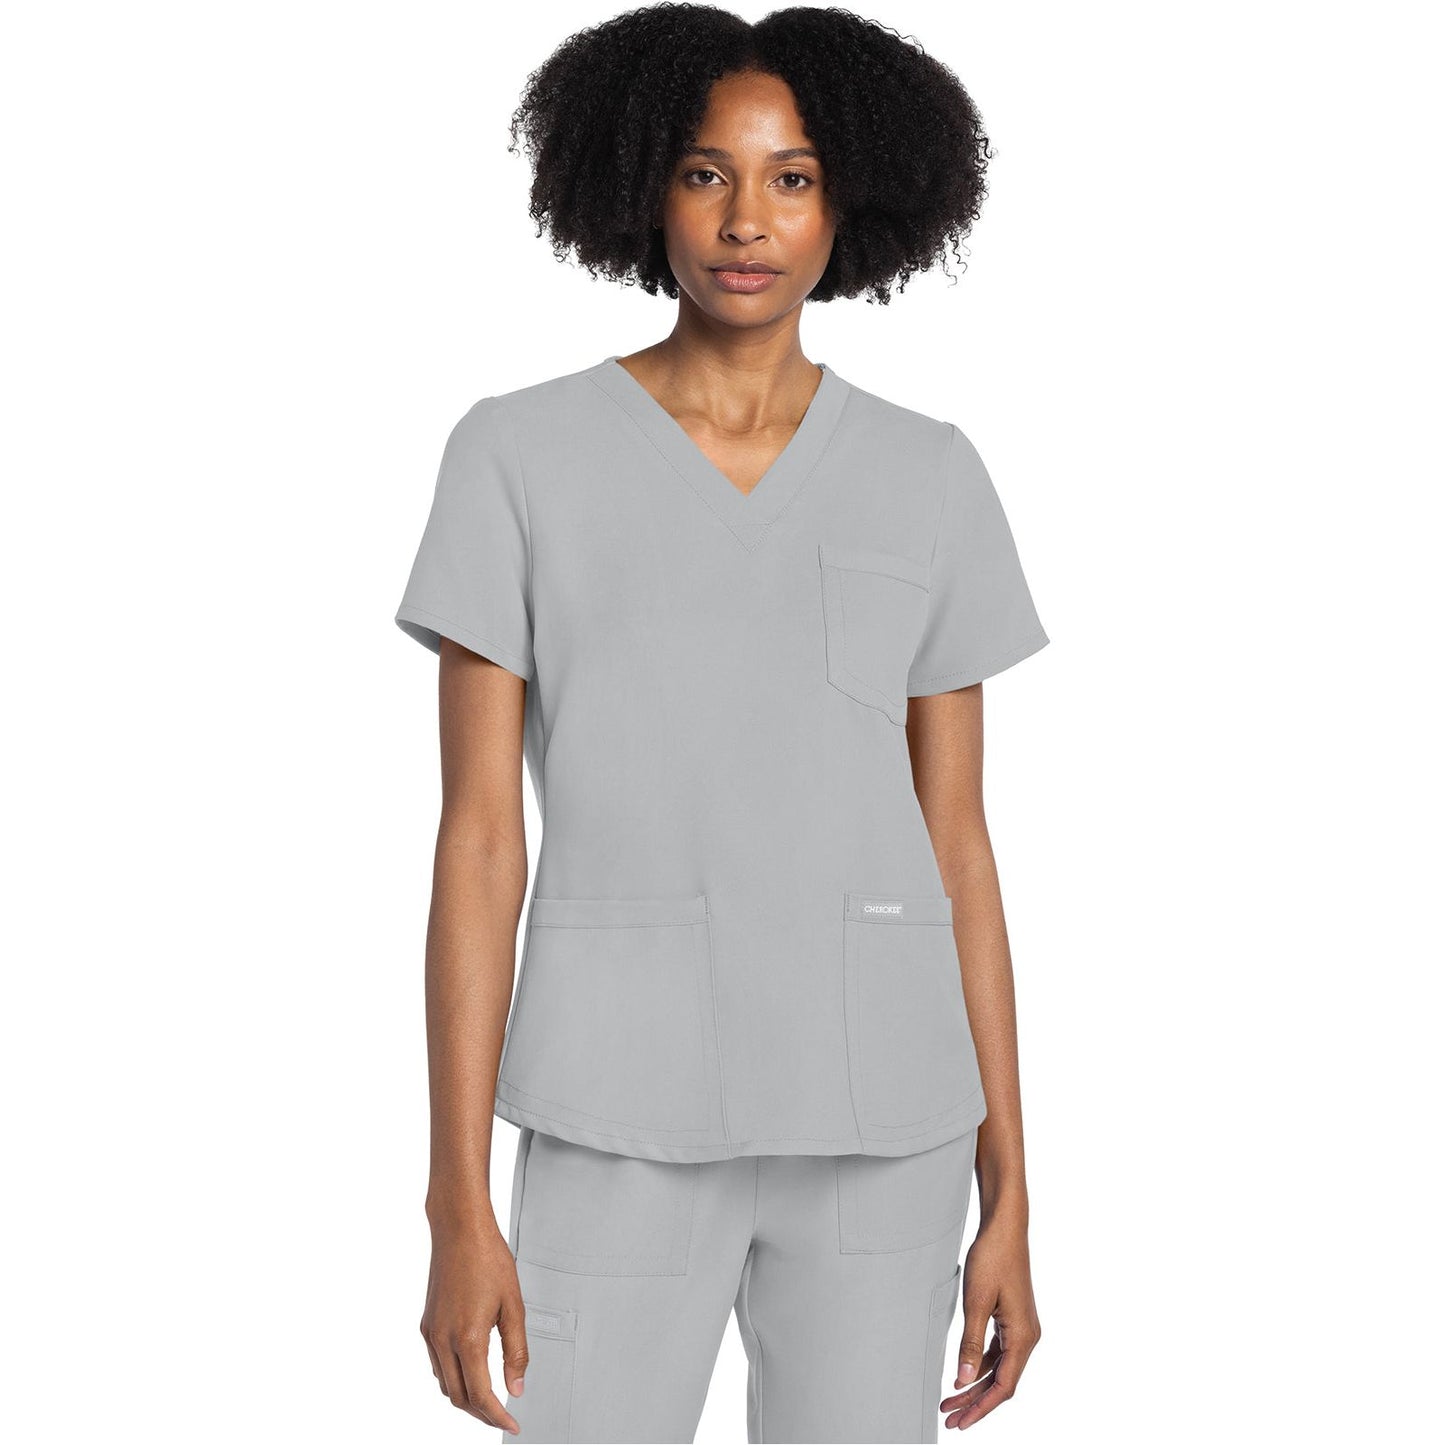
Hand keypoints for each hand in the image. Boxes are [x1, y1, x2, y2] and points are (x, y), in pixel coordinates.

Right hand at [419, 1214, 528, 1433]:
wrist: (460, 1229)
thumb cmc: (488, 1258)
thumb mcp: (514, 1305)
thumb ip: (516, 1351)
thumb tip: (517, 1386)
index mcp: (467, 1337)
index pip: (481, 1395)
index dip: (497, 1417)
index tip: (512, 1424)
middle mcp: (443, 1339)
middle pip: (459, 1397)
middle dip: (481, 1413)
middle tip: (503, 1416)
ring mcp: (431, 1332)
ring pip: (445, 1384)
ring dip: (466, 1398)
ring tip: (490, 1399)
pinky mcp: (427, 1323)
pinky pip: (437, 1364)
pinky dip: (453, 1378)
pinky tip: (470, 1372)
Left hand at [940, 1216, 1041, 1429]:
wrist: (1005, 1228)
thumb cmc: (993, 1258)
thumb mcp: (976, 1302)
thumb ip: (970, 1343)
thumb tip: (964, 1379)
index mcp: (1023, 1337)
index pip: (1003, 1386)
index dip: (981, 1408)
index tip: (960, 1422)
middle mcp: (1027, 1336)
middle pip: (1001, 1381)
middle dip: (975, 1402)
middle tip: (949, 1418)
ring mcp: (1021, 1328)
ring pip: (998, 1368)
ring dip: (975, 1384)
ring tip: (950, 1400)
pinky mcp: (1013, 1319)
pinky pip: (998, 1351)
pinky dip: (980, 1364)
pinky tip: (963, 1373)